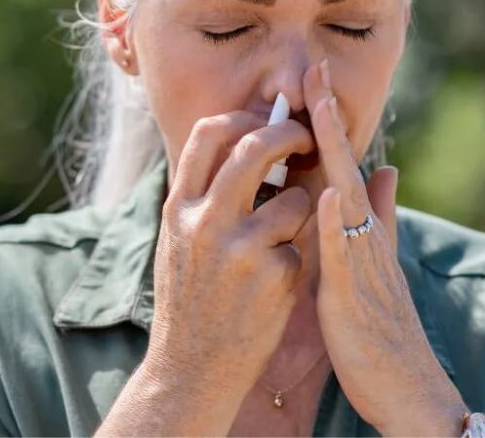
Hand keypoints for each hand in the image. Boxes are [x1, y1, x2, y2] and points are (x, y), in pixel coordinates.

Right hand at [145, 109, 317, 415]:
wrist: (191, 368)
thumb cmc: (188, 301)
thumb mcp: (177, 242)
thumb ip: (200, 197)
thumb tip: (232, 145)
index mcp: (179, 208)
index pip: (208, 134)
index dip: (243, 116)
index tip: (264, 119)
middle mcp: (205, 221)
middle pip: (255, 147)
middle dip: (289, 135)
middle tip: (307, 140)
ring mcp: (241, 247)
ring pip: (295, 200)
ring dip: (299, 215)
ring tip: (277, 246)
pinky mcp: (274, 275)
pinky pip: (301, 247)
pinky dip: (294, 262)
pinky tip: (272, 289)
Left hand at [303, 59, 468, 436]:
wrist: (403, 384)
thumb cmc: (379, 324)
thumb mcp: (373, 261)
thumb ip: (378, 215)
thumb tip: (386, 170)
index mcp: (361, 227)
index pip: (342, 164)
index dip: (328, 124)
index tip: (313, 81)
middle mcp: (365, 234)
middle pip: (345, 165)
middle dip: (329, 118)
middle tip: (314, 68)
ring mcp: (362, 259)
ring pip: (346, 196)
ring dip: (333, 152)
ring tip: (314, 110)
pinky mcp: (355, 291)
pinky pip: (347, 251)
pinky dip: (339, 221)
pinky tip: (328, 192)